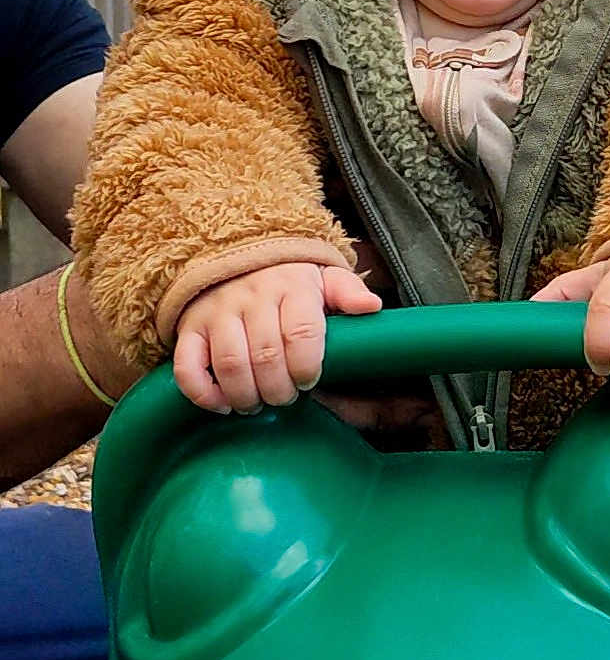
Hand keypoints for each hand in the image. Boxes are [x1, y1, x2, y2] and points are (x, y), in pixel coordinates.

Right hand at [174, 262, 380, 413]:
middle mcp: (252, 298)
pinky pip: (187, 367)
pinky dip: (203, 394)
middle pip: (266, 356)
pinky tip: (222, 404)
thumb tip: (372, 307)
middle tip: (285, 397)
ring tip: (258, 403)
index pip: (302, 332)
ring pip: (229, 365)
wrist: (233, 255)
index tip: (309, 380)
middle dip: (279, 390)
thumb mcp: (322, 276)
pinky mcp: (190, 329)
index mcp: (292, 286)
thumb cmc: (287, 277)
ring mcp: (217, 313)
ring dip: (246, 396)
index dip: (307, 366)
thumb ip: (346, 292)